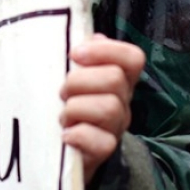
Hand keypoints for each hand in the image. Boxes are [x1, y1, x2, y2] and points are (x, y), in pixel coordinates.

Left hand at [59, 34, 145, 183]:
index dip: (107, 51)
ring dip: (75, 108)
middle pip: (115, 79)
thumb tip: (93, 37)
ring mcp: (115, 128)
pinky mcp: (104, 153)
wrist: (56, 151)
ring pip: (109, 108)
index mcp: (118, 80)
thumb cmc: (64, 105)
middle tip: (62, 91)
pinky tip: (65, 136)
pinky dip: (79, 136)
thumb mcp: (70, 77)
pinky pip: (103, 143)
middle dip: (79, 81)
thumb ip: (82, 57)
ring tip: (63, 116)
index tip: (74, 54)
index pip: (133, 58)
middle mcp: (122, 102)